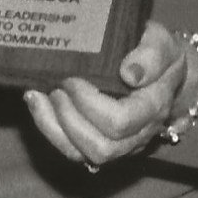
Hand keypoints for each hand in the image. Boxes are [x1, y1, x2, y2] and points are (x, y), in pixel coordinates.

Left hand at [21, 21, 194, 168]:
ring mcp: (119, 144)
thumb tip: (130, 73)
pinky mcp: (99, 144)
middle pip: (101, 147)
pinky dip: (49, 129)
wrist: (159, 69)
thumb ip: (152, 53)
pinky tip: (37, 103)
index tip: (74, 78)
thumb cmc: (155, 52)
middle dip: (70, 117)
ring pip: (83, 154)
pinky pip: (72, 151)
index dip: (89, 104)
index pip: (120, 122)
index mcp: (153, 108)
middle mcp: (138, 134)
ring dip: (55, 126)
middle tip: (58, 86)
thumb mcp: (161, 42)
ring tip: (41, 95)